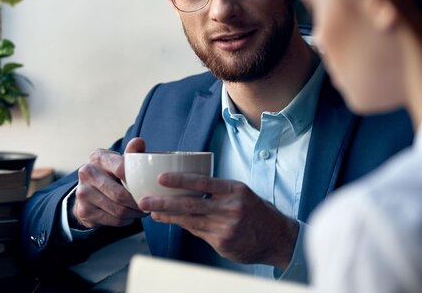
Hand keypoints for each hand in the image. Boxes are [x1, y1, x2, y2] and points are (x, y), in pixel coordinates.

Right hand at [71, 138, 147, 228]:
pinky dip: (126, 220)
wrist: (87, 191)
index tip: (148, 186)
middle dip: (138, 202)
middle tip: (149, 204)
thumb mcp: (119, 160)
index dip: (137, 179)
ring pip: (118, 210)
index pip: (121, 168)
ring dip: (134, 213)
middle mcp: (87, 173)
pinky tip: (130, 216)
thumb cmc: (111, 172)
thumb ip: (132, 152)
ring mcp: (83, 193)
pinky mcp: (84, 211)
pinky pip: (112, 220)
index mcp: (98, 157)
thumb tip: (139, 142)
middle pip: (120, 194)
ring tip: (143, 211)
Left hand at [138, 173, 298, 269]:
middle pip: (190, 204)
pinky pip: (198, 232)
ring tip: (152, 210)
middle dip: (164, 202)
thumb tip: (187, 189)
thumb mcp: (240, 194)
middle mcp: (230, 208)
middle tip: (144, 200)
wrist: (276, 237)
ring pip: (190, 220)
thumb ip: (217, 191)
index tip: (161, 178)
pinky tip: (171, 221)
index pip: (203, 182)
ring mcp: (225, 227)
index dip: (180, 180)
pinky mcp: (222, 243)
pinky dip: (183, 225)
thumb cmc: (256, 211)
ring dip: (168, 215)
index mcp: (234, 190)